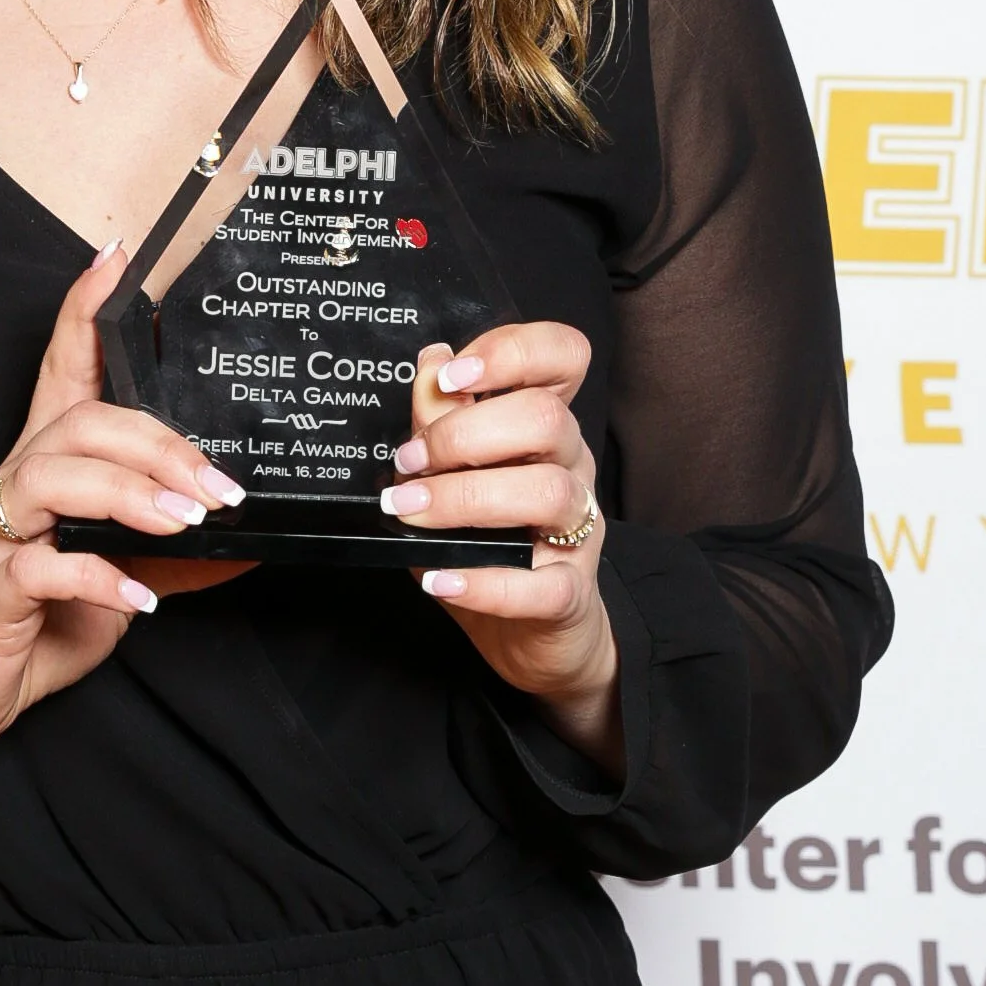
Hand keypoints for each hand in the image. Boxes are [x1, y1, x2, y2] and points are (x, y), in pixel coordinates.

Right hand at [0, 242, 244, 844]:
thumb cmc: (28, 626)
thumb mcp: (115, 583)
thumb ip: (166, 555)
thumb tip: (247, 541)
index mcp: (43, 468)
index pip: (62, 370)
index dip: (84, 312)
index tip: (119, 259)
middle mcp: (12, 485)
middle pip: (81, 422)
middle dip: (159, 443)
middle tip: (220, 488)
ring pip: (54, 475)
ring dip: (131, 492)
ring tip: (186, 523)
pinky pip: (38, 568)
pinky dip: (96, 577)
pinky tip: (137, 599)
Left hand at [377, 322, 623, 778]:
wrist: (530, 634)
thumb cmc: (486, 543)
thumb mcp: (452, 475)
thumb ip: (441, 420)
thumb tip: (429, 361)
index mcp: (546, 424)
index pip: (564, 356)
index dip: (514, 351)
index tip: (453, 374)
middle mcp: (571, 467)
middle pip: (545, 419)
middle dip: (464, 434)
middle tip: (408, 460)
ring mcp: (577, 531)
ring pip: (547, 491)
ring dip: (465, 499)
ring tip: (408, 513)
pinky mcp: (569, 593)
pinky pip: (541, 584)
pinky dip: (484, 583)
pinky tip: (438, 580)